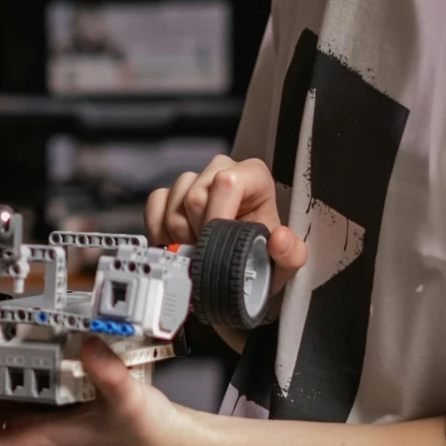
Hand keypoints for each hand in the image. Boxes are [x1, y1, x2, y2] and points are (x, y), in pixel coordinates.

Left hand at [0, 336, 203, 445]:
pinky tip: (19, 346)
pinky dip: (10, 369)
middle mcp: (34, 431)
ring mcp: (42, 417)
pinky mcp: (55, 403)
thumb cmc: (145, 436)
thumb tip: (88, 344)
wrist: (166, 443)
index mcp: (41, 438)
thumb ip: (110, 374)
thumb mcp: (129, 401)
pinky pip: (17, 388)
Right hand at [145, 153, 306, 289]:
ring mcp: (194, 181)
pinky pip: (155, 205)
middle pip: (195, 195)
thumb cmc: (262, 260)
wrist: (239, 274)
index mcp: (254, 178)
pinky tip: (177, 245)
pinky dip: (160, 231)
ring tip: (198, 250)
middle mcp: (223, 171)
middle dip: (198, 232)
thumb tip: (279, 238)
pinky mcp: (170, 194)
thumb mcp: (284, 264)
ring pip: (173, 204)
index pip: (227, 181)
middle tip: (209, 252)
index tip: (217, 243)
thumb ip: (291, 254)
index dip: (217, 215)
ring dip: (180, 236)